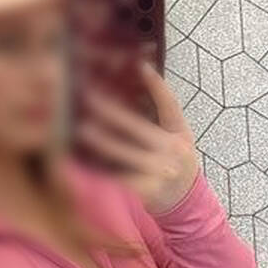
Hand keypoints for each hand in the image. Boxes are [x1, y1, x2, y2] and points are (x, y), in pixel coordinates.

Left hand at [78, 64, 200, 213]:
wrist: (184, 201)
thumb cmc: (172, 162)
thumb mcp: (177, 137)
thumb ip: (160, 116)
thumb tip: (131, 86)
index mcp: (180, 132)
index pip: (170, 105)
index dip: (157, 85)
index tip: (140, 66)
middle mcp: (173, 150)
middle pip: (139, 128)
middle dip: (112, 113)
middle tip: (89, 98)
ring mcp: (161, 171)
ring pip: (127, 153)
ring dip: (103, 141)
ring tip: (83, 129)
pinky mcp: (148, 189)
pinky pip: (121, 177)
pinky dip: (102, 168)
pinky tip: (84, 160)